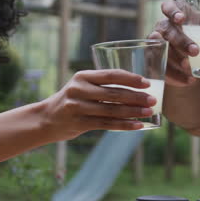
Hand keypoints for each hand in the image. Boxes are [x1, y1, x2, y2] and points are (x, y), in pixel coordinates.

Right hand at [37, 69, 153, 139]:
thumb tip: (138, 90)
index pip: (111, 75)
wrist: (46, 119)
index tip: (147, 83)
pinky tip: (138, 125)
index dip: (131, 78)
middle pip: (114, 93)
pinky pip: (107, 124)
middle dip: (136, 97)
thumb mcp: (83, 87)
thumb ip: (103, 86)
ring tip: (149, 112)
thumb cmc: (73, 100)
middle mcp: (79, 89)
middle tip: (153, 99)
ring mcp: (78, 107)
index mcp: (83, 76)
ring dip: (134, 112)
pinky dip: (125, 125)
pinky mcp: (79, 123)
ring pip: (112, 110)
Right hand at [148, 0, 199, 86]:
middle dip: (181, 41)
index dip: (172, 11)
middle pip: (168, 31)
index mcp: (176, 16)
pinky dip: (175, 76)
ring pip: (163, 50)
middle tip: (196, 52)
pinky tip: (188, 82)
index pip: (167, 6)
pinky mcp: (156, 62)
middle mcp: (163, 28)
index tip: (182, 19)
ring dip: (176, 60)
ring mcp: (157, 46)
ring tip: (191, 69)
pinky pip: (162, 69)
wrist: (190, 61)